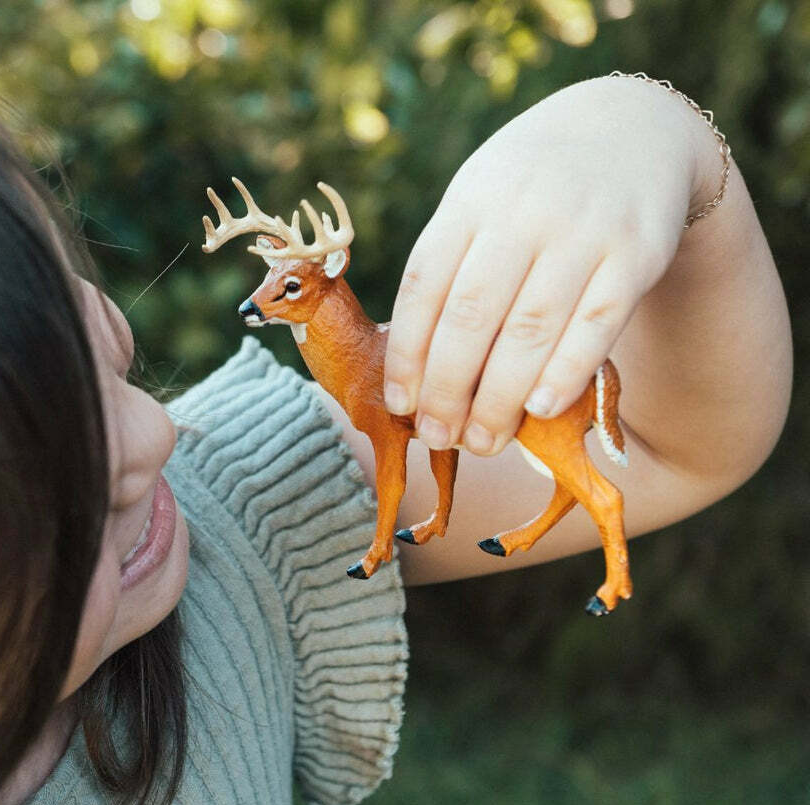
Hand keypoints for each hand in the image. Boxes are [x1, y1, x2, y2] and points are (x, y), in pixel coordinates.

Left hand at [384, 75, 704, 454]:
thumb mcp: (479, 201)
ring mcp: (583, 230)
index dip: (407, 355)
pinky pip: (596, 324)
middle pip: (472, 316)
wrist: (631, 130)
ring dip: (499, 397)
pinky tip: (540, 409)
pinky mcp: (637, 252)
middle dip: (448, 388)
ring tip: (482, 441)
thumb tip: (413, 369)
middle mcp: (522, 212)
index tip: (400, 406)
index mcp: (470, 200)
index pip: (424, 287)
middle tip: (438, 436)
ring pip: (531, 328)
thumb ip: (449, 268)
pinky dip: (565, 372)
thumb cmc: (530, 191)